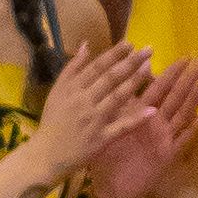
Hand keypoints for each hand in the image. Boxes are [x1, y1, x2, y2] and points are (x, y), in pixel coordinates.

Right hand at [28, 38, 163, 186]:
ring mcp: (94, 120)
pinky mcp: (101, 138)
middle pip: (110, 78)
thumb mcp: (57, 91)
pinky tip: (152, 110)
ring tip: (150, 68)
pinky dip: (136, 119)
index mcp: (72, 89)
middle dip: (130, 62)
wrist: (45, 154)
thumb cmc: (53, 121)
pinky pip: (121, 127)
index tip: (130, 43)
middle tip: (148, 49)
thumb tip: (86, 45)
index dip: (114, 54)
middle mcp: (84, 101)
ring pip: (117, 97)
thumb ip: (72, 68)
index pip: (96, 67)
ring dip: (134, 82)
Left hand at [88, 54, 197, 197]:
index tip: (178, 55)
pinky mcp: (167, 155)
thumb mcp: (108, 131)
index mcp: (140, 117)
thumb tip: (110, 84)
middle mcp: (155, 125)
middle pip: (173, 96)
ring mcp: (164, 139)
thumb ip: (114, 110)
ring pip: (182, 113)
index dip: (167, 73)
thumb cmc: (109, 161)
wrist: (113, 190)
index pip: (156, 90)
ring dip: (194, 96)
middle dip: (186, 78)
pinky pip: (183, 141)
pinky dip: (195, 130)